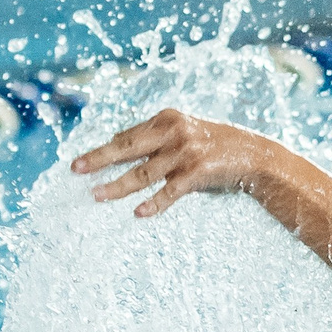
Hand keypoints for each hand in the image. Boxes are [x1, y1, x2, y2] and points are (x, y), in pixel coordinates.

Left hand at [68, 108, 283, 217]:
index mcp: (166, 118)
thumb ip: (158, 139)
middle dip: (99, 159)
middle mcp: (173, 131)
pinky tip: (138, 213)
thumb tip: (120, 149)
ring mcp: (185, 152)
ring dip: (117, 186)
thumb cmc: (215, 145)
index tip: (82, 161)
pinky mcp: (197, 172)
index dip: (104, 148)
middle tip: (76, 169)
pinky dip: (154, 203)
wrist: (255, 154)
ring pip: (143, 173)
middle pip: (127, 147)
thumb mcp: (185, 133)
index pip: (127, 135)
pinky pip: (169, 192)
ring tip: (97, 195)